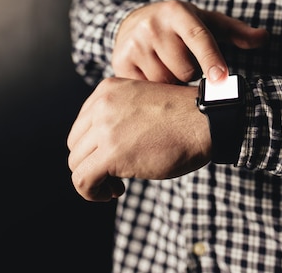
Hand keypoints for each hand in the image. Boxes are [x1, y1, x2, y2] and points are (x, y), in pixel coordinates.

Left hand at [67, 77, 210, 201]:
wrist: (205, 122)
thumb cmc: (184, 117)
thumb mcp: (142, 104)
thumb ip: (118, 115)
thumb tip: (101, 147)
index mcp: (107, 90)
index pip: (82, 124)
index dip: (94, 147)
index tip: (113, 157)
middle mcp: (101, 105)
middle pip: (76, 144)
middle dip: (92, 162)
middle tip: (114, 175)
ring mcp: (104, 128)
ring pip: (76, 163)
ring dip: (93, 179)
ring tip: (116, 186)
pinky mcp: (111, 153)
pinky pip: (82, 180)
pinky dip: (92, 192)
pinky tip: (113, 192)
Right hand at [113, 0, 267, 83]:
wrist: (132, 22)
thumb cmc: (180, 26)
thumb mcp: (207, 22)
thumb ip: (237, 32)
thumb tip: (265, 38)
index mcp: (178, 13)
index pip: (199, 38)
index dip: (212, 60)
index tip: (221, 78)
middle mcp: (153, 25)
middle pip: (184, 70)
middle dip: (189, 73)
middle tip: (183, 62)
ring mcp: (134, 44)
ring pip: (165, 83)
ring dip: (172, 83)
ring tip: (167, 67)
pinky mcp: (120, 62)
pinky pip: (145, 89)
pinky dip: (153, 88)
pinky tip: (152, 75)